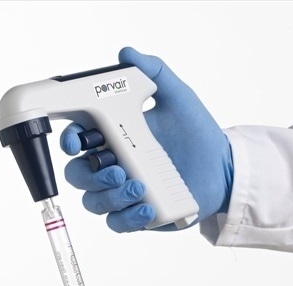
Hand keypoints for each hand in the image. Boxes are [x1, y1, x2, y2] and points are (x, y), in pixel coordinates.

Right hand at [60, 47, 233, 231]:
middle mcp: (114, 165)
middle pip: (77, 176)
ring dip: (111, 197)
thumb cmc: (197, 134)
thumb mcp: (178, 99)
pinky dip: (128, 218)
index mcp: (114, 137)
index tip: (79, 143)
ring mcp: (123, 192)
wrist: (222, 169)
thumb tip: (128, 54)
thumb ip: (154, 74)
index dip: (70, 142)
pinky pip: (117, 224)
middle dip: (91, 176)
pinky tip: (148, 208)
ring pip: (94, 202)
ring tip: (140, 188)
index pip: (77, 141)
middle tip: (120, 170)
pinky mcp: (138, 215)